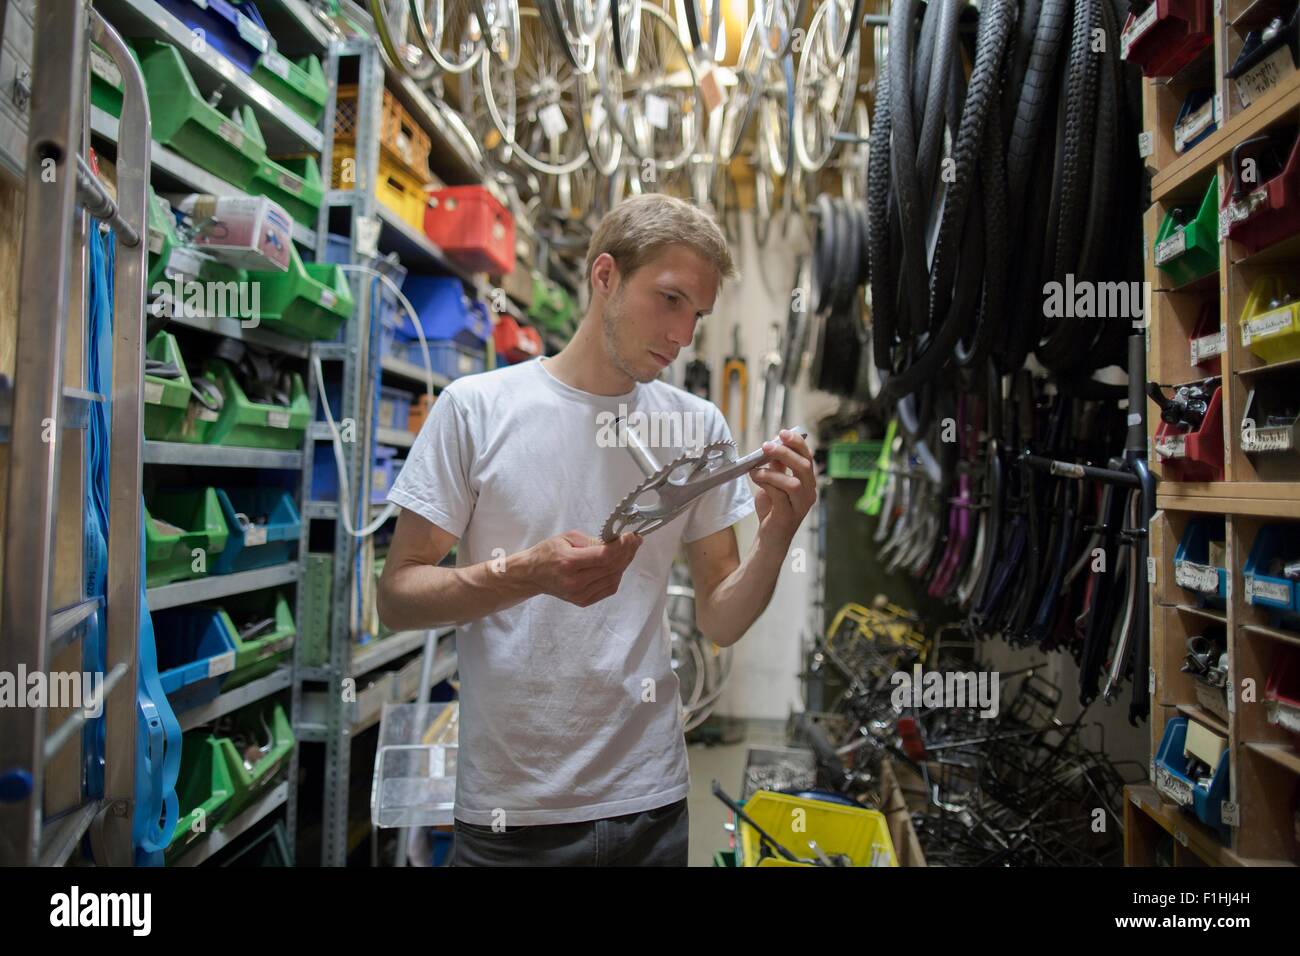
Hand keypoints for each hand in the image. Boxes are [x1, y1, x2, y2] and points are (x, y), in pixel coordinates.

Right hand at [522, 530, 642, 606]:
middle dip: (627, 552)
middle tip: (635, 540)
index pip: (604, 556)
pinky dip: (617, 575)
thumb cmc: (547, 554)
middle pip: (612, 567)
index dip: (622, 546)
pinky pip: (609, 588)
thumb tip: (615, 541)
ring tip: (629, 550)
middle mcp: (575, 582)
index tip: (631, 536)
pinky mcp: (584, 601)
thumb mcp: (566, 538)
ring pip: (614, 578)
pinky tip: (618, 564)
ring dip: (624, 563)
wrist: (533, 575)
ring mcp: (580, 594)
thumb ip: (592, 540)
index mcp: (569, 562)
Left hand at [750, 429, 815, 544]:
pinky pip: (779, 494)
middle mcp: (809, 493)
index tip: (783, 433)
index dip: (797, 443)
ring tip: (755, 468)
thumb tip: (773, 445)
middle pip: (805, 467)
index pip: (808, 458)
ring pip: (794, 482)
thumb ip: (776, 467)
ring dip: (772, 471)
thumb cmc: (772, 510)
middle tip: (767, 446)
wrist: (769, 539)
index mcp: (808, 483)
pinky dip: (766, 482)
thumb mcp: (773, 483)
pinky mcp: (788, 516)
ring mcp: (800, 506)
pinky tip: (755, 477)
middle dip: (786, 452)